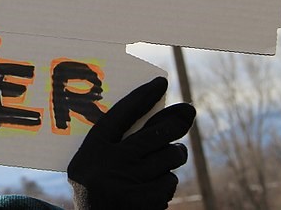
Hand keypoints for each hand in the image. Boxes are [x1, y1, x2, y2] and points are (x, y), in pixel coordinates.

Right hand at [68, 76, 194, 209]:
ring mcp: (126, 184)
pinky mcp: (142, 202)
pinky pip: (169, 182)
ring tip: (171, 156)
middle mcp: (108, 164)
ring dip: (175, 155)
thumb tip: (173, 116)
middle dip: (176, 123)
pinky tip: (156, 189)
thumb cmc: (101, 188)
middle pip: (154, 134)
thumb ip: (126, 141)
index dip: (142, 97)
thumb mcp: (100, 163)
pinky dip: (167, 184)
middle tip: (187, 113)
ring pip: (168, 157)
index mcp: (92, 149)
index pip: (121, 114)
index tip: (161, 82)